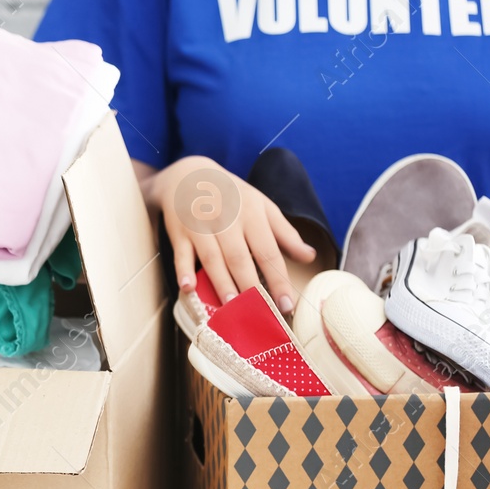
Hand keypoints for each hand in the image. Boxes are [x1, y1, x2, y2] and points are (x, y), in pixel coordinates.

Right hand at [138, 156, 314, 313]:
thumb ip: (285, 233)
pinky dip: (183, 270)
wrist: (189, 175)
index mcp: (252, 213)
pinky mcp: (179, 232)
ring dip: (221, 282)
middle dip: (251, 286)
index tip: (287, 304)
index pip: (268, 251)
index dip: (278, 278)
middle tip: (260, 313)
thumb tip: (310, 256)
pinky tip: (188, 287)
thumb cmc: (232, 196)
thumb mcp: (262, 206)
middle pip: (240, 257)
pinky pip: (181, 253)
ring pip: (212, 257)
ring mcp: (201, 226)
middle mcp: (227, 219)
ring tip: (231, 307)